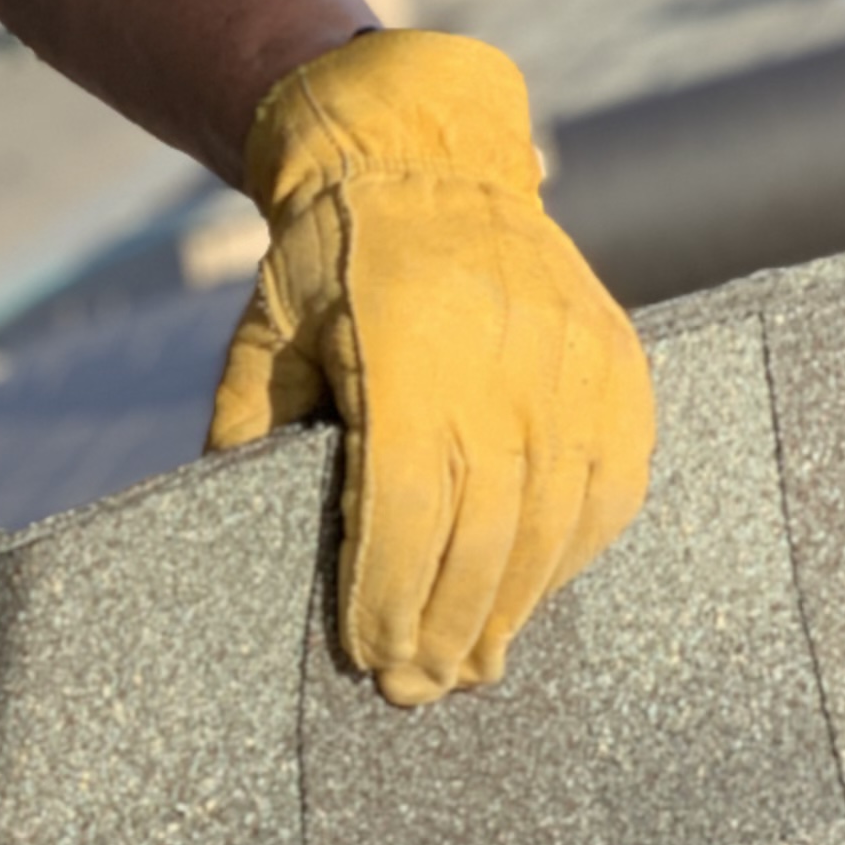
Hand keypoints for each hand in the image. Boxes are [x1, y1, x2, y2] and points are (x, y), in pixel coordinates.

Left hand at [207, 28, 652, 707]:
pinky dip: (575, 550)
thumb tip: (227, 522)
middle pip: (484, 529)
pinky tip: (536, 591)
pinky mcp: (617, 361)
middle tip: (418, 689)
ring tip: (473, 663)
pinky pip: (609, 483)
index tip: (370, 658)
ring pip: (553, 519)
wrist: (423, 154)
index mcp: (403, 344)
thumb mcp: (266, 329)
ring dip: (512, 606)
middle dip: (447, 624)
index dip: (390, 592)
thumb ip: (250, 425)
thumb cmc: (326, 254)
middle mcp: (501, 356)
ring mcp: (572, 358)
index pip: (405, 504)